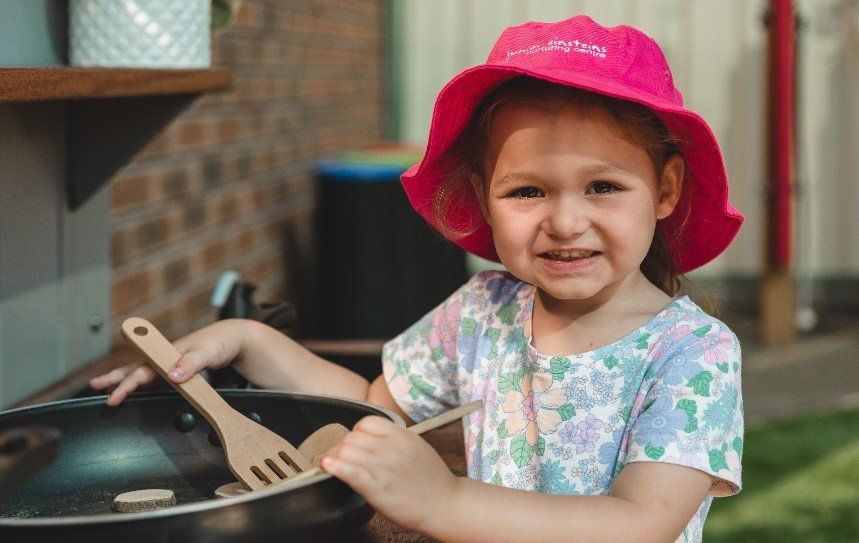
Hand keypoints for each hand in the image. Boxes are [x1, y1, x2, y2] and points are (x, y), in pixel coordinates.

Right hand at [89, 318, 250, 405]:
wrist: (235, 339)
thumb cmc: (221, 342)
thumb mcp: (209, 351)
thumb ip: (192, 362)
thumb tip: (172, 376)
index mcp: (169, 352)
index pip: (142, 371)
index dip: (125, 385)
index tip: (112, 397)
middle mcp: (167, 358)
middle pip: (136, 369)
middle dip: (114, 378)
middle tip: (95, 387)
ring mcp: (172, 364)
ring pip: (143, 373)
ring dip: (125, 381)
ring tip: (107, 390)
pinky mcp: (180, 371)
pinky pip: (157, 378)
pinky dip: (143, 384)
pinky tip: (138, 391)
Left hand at [320, 416, 458, 532]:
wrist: (445, 505)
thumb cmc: (432, 479)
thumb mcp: (417, 447)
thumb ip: (394, 438)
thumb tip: (368, 437)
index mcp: (402, 436)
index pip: (367, 422)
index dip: (355, 432)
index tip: (353, 443)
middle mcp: (392, 449)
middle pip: (353, 437)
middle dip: (341, 446)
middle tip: (338, 457)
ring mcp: (384, 468)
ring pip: (346, 452)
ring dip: (334, 457)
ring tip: (331, 464)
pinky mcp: (377, 489)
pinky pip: (349, 472)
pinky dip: (334, 467)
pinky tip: (327, 467)